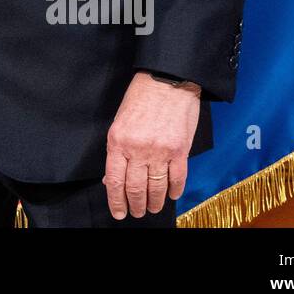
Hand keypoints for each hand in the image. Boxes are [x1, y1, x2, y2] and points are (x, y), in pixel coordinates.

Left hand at [102, 70, 200, 219]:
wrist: (167, 80)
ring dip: (154, 202)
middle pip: (135, 188)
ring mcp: (160, 151)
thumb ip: (117, 150)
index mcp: (118, 141)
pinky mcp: (180, 150)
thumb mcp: (119, 122)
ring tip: (152, 208)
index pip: (115, 180)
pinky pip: (177, 178)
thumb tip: (113, 177)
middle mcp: (138, 149)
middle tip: (136, 213)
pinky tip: (171, 196)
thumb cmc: (140, 97)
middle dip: (135, 205)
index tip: (118, 213)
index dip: (116, 201)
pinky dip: (174, 191)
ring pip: (156, 188)